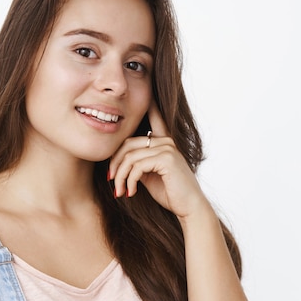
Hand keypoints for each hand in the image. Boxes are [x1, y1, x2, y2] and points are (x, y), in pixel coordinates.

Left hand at [108, 102, 208, 218]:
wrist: (189, 208)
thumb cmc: (170, 193)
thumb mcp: (150, 175)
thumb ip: (139, 163)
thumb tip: (120, 161)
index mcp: (164, 142)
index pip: (155, 117)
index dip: (149, 105)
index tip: (146, 92)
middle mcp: (167, 141)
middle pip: (128, 143)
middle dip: (115, 163)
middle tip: (111, 180)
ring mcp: (168, 148)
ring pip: (130, 156)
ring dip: (121, 177)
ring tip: (119, 191)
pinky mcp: (167, 158)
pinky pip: (137, 166)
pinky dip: (130, 181)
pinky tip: (130, 192)